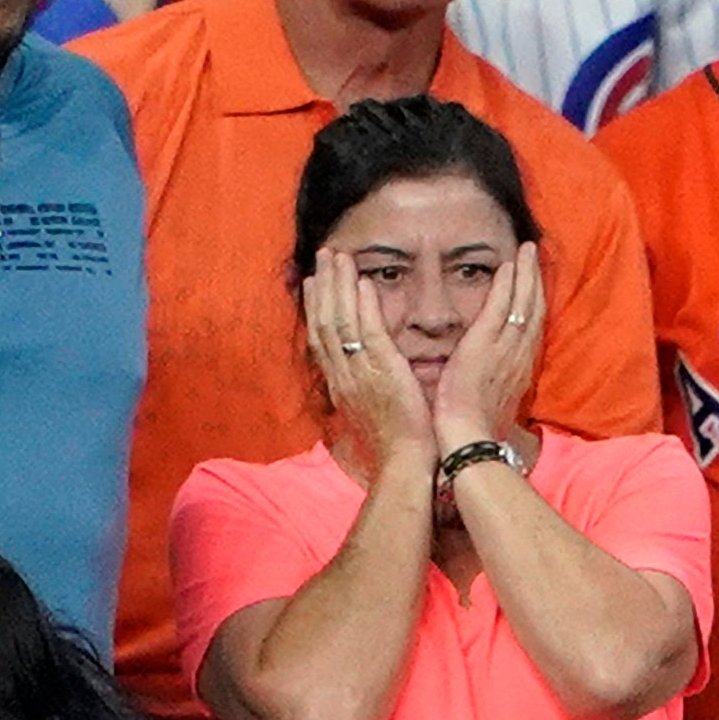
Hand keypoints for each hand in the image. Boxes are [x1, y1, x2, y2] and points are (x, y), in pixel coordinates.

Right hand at [304, 252, 434, 466]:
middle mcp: (343, 375)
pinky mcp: (382, 373)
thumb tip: (367, 374)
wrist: (405, 463)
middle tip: (322, 256)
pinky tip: (364, 284)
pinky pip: (368, 334)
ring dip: (338, 286)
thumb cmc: (397, 443)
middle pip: (323, 322)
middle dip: (322, 286)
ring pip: (340, 321)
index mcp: (340, 384)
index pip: (321, 338)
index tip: (314, 282)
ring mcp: (359, 373)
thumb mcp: (372, 411)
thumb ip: (366, 386)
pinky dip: (364, 307)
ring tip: (338, 257)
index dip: (316, 307)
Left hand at [432, 243, 543, 451]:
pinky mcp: (486, 344)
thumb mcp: (492, 406)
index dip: (533, 304)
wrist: (468, 438)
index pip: (530, 330)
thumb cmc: (474, 429)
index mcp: (519, 371)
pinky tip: (508, 265)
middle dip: (535, 281)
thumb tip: (491, 384)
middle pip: (534, 311)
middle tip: (535, 254)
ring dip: (527, 275)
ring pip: (524, 304)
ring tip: (527, 250)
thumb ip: (493, 388)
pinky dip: (508, 285)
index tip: (533, 284)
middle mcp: (519, 357)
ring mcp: (505, 350)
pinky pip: (501, 307)